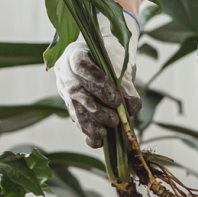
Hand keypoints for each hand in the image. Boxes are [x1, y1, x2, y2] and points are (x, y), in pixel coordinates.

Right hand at [55, 12, 141, 148]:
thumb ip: (126, 84)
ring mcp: (66, 91)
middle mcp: (66, 74)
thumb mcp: (121, 64)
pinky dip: (88, 134)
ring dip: (91, 125)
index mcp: (75, 55)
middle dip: (97, 110)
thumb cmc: (112, 58)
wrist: (106, 59)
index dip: (96, 81)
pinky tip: (98, 141)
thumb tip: (131, 107)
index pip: (81, 65)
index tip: (115, 97)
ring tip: (107, 132)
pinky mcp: (72, 107)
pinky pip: (77, 122)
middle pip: (76, 92)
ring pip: (75, 110)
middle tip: (114, 119)